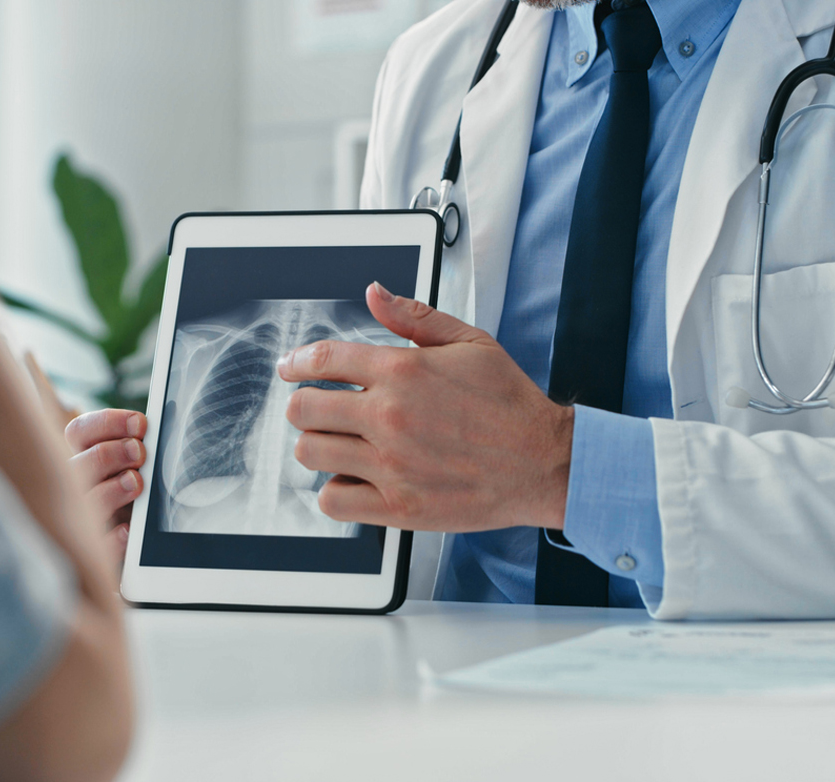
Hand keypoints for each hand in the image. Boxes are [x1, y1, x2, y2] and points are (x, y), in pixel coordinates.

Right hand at [65, 410, 147, 562]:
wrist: (145, 548)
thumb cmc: (141, 494)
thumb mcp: (141, 468)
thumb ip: (141, 447)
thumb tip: (154, 429)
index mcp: (85, 457)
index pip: (80, 431)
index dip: (108, 423)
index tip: (140, 423)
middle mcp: (78, 485)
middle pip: (77, 464)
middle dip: (110, 453)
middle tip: (140, 453)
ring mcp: (84, 518)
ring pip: (82, 502)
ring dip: (110, 489)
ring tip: (136, 483)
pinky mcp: (97, 550)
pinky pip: (95, 545)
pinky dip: (111, 538)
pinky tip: (129, 531)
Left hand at [279, 283, 572, 532]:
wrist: (544, 462)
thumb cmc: (510, 404)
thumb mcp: (469, 342)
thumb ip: (414, 316)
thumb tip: (375, 293)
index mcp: (403, 371)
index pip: (323, 360)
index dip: (296, 362)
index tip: (289, 369)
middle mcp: (390, 416)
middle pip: (303, 409)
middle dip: (303, 405)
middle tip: (315, 410)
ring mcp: (391, 464)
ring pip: (310, 453)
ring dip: (316, 446)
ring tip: (336, 444)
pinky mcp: (398, 507)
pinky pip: (333, 500)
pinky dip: (335, 490)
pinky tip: (353, 478)